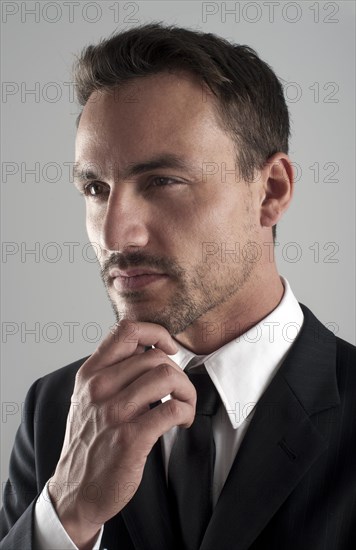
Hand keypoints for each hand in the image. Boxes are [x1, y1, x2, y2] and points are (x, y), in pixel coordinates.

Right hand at [48, 321, 195, 549]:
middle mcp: (99, 388)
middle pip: (156, 356)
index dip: (157, 333)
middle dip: (179, 373)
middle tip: (180, 392)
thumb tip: (151, 351)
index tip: (169, 349)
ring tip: (184, 406)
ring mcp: (113, 412)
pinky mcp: (130, 438)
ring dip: (187, 391)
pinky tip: (183, 421)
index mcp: (91, 373)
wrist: (75, 491)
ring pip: (167, 377)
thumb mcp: (89, 397)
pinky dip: (186, 411)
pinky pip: (171, 409)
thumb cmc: (89, 441)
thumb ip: (114, 371)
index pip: (127, 330)